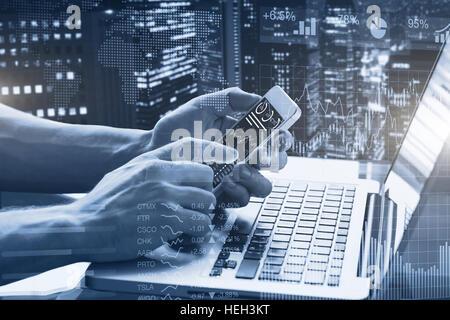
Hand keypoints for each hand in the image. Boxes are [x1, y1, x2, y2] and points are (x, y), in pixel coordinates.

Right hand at [73, 138, 236, 262]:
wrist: (83, 226)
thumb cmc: (103, 202)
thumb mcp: (125, 173)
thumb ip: (150, 165)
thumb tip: (173, 160)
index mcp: (150, 161)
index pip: (192, 147)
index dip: (215, 151)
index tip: (230, 156)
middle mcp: (160, 175)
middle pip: (205, 175)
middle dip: (206, 190)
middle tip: (199, 201)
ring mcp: (165, 197)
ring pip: (207, 199)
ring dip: (203, 212)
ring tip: (192, 218)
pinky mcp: (168, 221)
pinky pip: (201, 222)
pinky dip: (199, 230)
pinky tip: (189, 232)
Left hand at [151, 87, 292, 206]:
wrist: (155, 148)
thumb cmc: (179, 126)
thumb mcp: (205, 105)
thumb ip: (232, 98)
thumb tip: (258, 99)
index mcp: (246, 135)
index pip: (277, 138)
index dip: (284, 138)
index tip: (279, 136)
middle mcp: (245, 157)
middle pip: (278, 164)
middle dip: (275, 160)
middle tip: (259, 154)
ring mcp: (236, 177)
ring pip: (264, 186)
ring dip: (256, 177)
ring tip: (239, 169)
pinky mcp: (223, 194)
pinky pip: (242, 198)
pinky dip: (238, 191)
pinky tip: (224, 180)